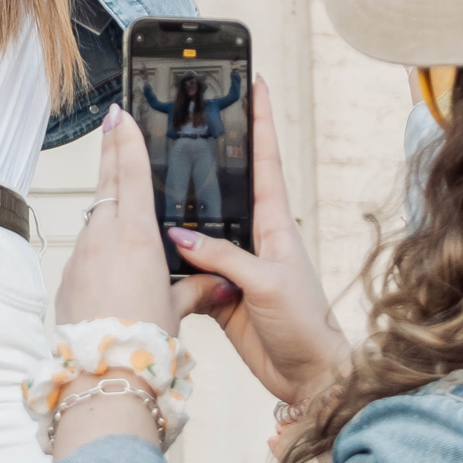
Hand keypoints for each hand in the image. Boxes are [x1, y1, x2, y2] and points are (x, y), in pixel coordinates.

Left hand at [56, 104, 210, 333]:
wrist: (101, 371)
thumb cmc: (144, 340)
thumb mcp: (177, 309)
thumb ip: (194, 288)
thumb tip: (218, 283)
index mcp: (136, 235)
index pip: (130, 174)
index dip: (127, 141)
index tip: (121, 116)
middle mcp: (103, 236)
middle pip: (106, 182)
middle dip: (110, 151)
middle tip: (110, 123)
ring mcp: (81, 254)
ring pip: (95, 218)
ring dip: (107, 205)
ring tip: (120, 197)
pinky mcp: (68, 276)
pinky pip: (86, 250)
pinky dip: (98, 246)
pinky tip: (111, 261)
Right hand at [169, 81, 349, 409]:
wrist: (310, 378)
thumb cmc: (307, 326)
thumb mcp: (268, 283)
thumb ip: (224, 256)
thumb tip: (179, 234)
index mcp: (277, 225)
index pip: (266, 162)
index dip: (261, 122)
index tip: (255, 84)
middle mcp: (256, 239)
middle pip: (228, 187)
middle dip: (211, 152)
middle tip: (190, 116)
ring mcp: (237, 265)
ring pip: (202, 228)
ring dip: (182, 210)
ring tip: (155, 177)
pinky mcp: (221, 293)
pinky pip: (190, 267)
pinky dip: (172, 259)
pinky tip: (152, 249)